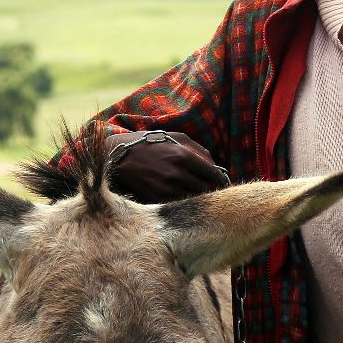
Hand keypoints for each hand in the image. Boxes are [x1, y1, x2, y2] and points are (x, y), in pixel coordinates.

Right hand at [107, 131, 228, 203]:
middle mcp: (176, 173)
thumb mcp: (176, 137)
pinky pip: (178, 204)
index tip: (222, 181)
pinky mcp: (156, 199)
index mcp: (183, 156)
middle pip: (206, 189)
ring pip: (194, 199)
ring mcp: (166, 189)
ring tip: (195, 192)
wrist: (120, 157)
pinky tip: (181, 196)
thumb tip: (216, 166)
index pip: (214, 174)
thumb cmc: (151, 144)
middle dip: (211, 189)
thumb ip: (199, 150)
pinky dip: (183, 202)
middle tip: (211, 188)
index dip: (221, 180)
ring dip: (197, 196)